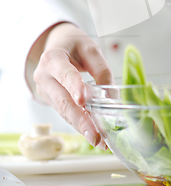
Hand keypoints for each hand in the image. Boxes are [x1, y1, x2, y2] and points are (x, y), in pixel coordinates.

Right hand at [32, 23, 113, 148]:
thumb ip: (101, 69)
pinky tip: (93, 134)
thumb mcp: (90, 48)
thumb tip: (111, 95)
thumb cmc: (73, 45)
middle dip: (80, 120)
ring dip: (82, 127)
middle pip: (63, 100)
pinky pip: (65, 113)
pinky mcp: (51, 100)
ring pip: (64, 111)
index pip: (64, 74)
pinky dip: (80, 124)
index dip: (74, 86)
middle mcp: (44, 76)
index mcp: (52, 58)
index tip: (83, 100)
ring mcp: (45, 91)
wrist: (57, 44)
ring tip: (99, 141)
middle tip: (95, 136)